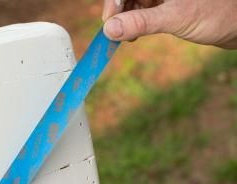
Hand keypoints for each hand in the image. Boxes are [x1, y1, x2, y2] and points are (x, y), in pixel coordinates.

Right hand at [102, 0, 236, 48]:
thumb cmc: (217, 13)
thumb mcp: (176, 18)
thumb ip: (142, 23)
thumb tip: (110, 29)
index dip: (114, 1)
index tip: (109, 22)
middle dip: (118, 10)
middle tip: (114, 33)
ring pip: (133, 0)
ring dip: (125, 18)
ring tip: (128, 36)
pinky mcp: (167, 1)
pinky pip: (142, 7)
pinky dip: (134, 21)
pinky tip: (135, 34)